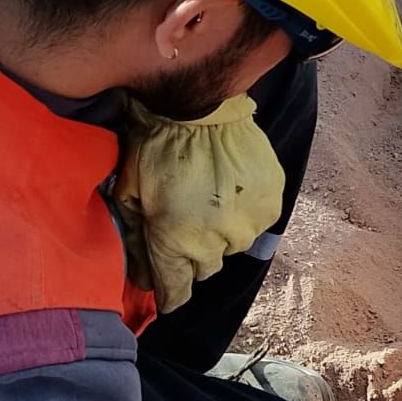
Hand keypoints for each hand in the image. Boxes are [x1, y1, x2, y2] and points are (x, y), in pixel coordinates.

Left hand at [115, 96, 284, 313]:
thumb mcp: (131, 196)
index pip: (177, 293)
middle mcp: (217, 242)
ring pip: (232, 244)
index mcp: (176, 243)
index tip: (166, 288)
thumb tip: (141, 279)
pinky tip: (231, 186)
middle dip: (192, 251)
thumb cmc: (156, 147)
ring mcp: (248, 224)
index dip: (169, 292)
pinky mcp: (270, 205)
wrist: (200, 107)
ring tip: (210, 196)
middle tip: (183, 218)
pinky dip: (244, 210)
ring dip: (221, 230)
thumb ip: (137, 242)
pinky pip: (256, 221)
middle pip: (205, 267)